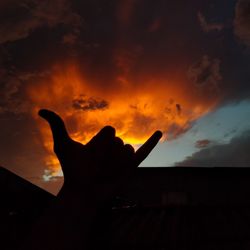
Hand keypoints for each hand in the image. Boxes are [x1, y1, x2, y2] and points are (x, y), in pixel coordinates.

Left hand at [39, 109, 161, 203]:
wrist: (83, 191)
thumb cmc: (72, 169)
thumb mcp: (63, 146)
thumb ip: (56, 126)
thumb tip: (40, 110)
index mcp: (102, 139)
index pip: (109, 130)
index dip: (100, 141)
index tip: (89, 153)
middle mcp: (114, 145)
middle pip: (117, 140)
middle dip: (106, 153)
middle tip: (96, 165)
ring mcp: (123, 155)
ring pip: (126, 150)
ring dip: (115, 162)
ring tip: (105, 172)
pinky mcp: (132, 165)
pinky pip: (145, 152)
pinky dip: (153, 142)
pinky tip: (160, 132)